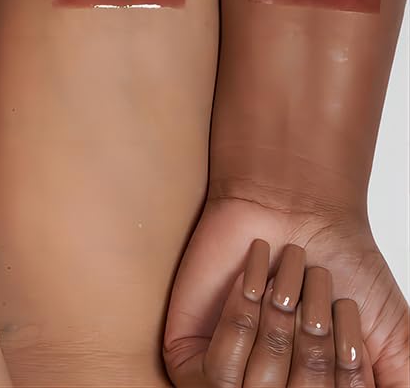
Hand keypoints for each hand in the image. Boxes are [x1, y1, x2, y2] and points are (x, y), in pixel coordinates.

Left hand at [165, 200, 409, 386]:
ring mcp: (228, 384)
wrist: (291, 205)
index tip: (347, 308)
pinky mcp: (187, 359)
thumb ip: (399, 382)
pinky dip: (245, 313)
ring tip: (288, 273)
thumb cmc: (343, 268)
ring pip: (262, 385)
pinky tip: (256, 275)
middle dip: (315, 334)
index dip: (347, 363)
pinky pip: (220, 366)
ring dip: (283, 318)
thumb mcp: (392, 339)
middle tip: (317, 282)